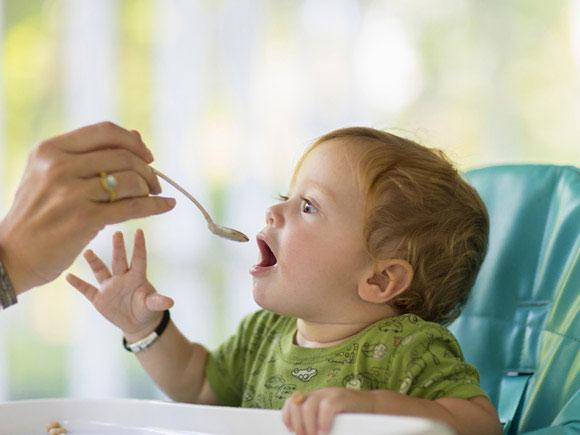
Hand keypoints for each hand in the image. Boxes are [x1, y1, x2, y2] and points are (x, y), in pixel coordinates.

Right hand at [0, 121, 175, 293]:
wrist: (13, 255)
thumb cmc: (39, 214)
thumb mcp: (52, 176)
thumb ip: (91, 155)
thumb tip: (138, 137)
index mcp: (50, 150)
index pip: (105, 132)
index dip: (134, 142)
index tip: (147, 156)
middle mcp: (58, 166)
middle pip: (124, 156)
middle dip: (148, 169)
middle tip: (155, 183)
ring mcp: (70, 192)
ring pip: (131, 180)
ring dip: (150, 188)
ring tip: (152, 196)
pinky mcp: (84, 219)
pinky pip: (132, 207)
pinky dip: (156, 206)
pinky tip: (167, 206)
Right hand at [66, 229, 173, 336]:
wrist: (137, 323)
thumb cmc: (147, 309)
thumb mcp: (152, 305)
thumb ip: (158, 302)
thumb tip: (170, 302)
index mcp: (137, 277)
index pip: (138, 259)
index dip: (139, 246)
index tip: (140, 231)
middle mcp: (122, 278)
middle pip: (119, 260)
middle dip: (118, 248)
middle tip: (117, 233)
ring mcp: (109, 287)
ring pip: (101, 271)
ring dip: (94, 262)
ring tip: (87, 251)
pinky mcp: (99, 299)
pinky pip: (87, 289)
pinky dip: (78, 284)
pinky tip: (68, 276)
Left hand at [282, 388, 374, 434]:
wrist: (374, 406)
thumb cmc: (351, 417)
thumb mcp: (328, 419)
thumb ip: (316, 421)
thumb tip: (303, 433)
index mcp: (314, 398)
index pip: (292, 402)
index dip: (287, 416)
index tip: (291, 430)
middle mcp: (320, 393)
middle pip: (297, 404)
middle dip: (297, 424)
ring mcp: (331, 393)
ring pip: (309, 405)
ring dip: (308, 425)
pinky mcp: (343, 397)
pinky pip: (327, 407)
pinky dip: (323, 421)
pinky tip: (324, 431)